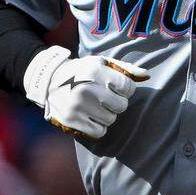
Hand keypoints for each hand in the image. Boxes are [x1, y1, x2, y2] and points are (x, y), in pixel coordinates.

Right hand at [24, 46, 148, 138]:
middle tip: (106, 98)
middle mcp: (87, 89)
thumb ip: (124, 68)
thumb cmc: (82, 71)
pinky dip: (98, 126)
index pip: (128, 87)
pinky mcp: (72, 121)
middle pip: (121, 106)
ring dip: (107, 114)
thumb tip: (146, 74)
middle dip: (117, 103)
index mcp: (96, 71)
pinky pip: (99, 132)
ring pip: (111, 120)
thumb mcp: (101, 63)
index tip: (117, 88)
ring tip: (96, 106)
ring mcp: (78, 106)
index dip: (126, 89)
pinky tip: (91, 116)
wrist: (49, 81)